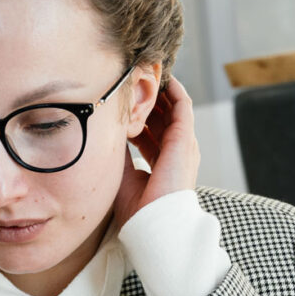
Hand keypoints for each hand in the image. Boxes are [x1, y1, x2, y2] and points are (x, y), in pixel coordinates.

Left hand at [112, 76, 200, 231]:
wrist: (153, 224)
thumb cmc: (138, 210)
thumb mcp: (122, 174)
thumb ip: (120, 151)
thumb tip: (109, 131)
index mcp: (162, 164)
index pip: (152, 133)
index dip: (140, 117)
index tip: (124, 103)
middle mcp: (175, 153)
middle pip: (163, 118)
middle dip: (149, 100)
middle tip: (133, 81)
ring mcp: (183, 146)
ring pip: (173, 108)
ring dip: (161, 90)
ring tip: (146, 71)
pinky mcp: (185, 139)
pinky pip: (182, 105)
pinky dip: (173, 89)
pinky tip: (161, 76)